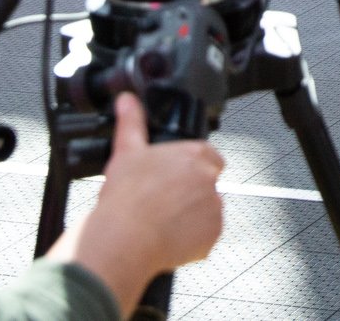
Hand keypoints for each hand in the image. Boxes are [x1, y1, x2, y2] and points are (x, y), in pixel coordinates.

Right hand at [55, 93, 226, 315]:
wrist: (125, 238)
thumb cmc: (126, 197)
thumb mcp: (126, 151)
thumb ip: (131, 122)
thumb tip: (126, 100)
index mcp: (195, 154)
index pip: (208, 156)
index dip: (190, 167)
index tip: (174, 178)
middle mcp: (210, 178)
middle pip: (207, 183)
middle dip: (191, 191)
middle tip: (164, 202)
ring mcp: (214, 207)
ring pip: (207, 210)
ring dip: (193, 215)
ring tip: (164, 222)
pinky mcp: (212, 234)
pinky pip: (207, 235)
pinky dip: (194, 239)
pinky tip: (171, 237)